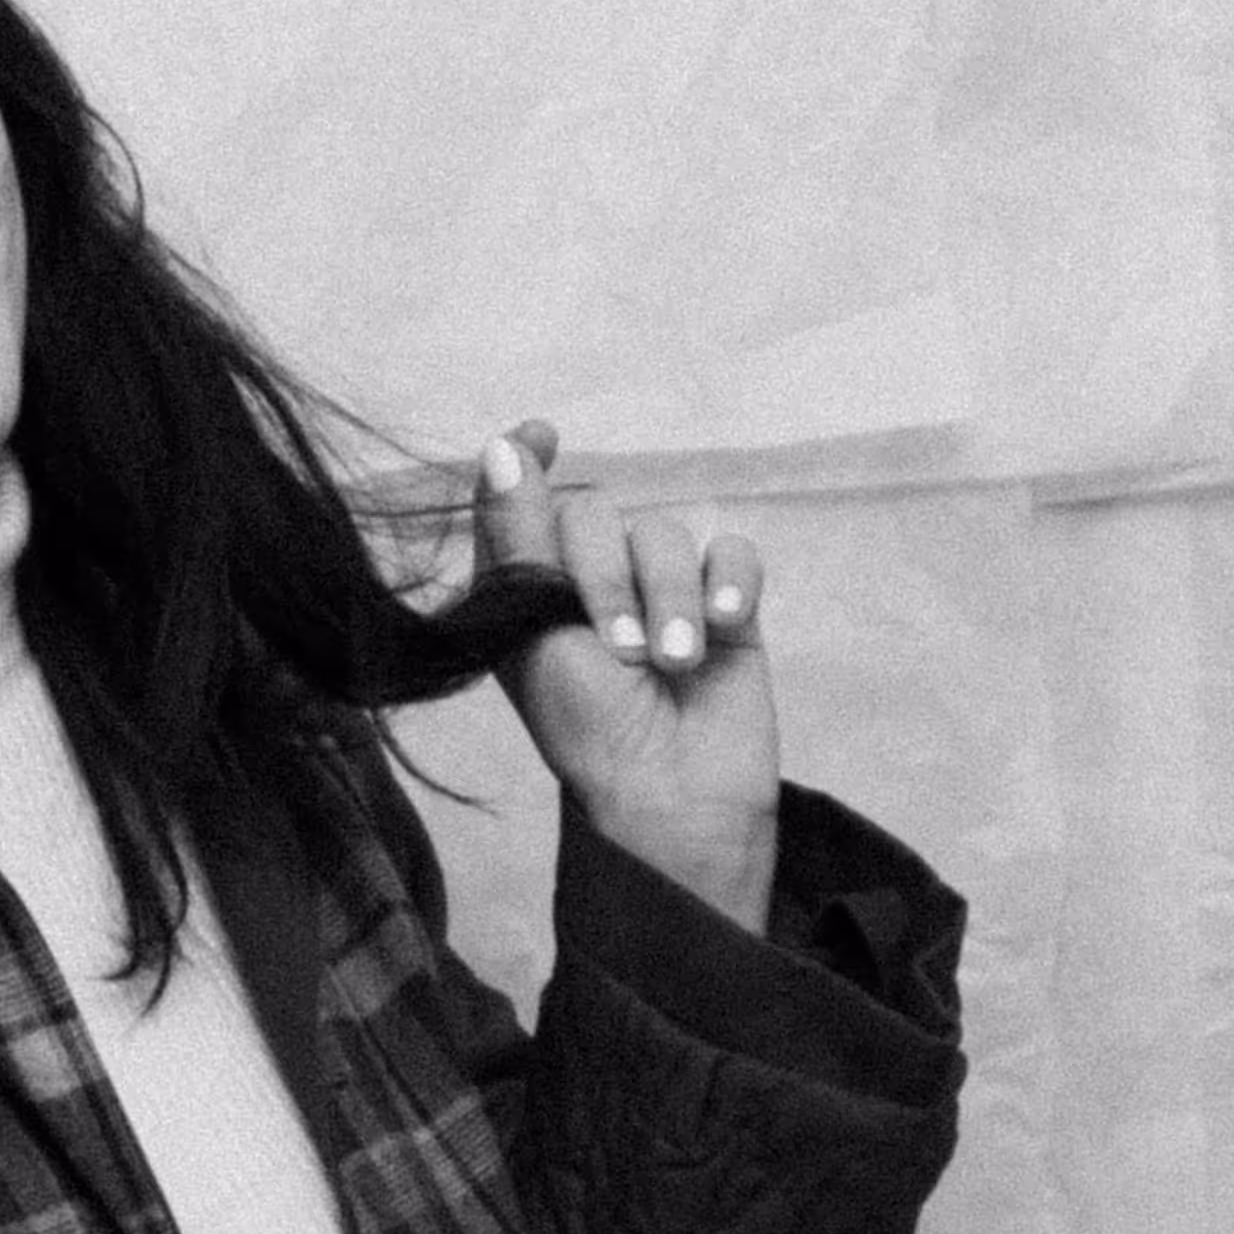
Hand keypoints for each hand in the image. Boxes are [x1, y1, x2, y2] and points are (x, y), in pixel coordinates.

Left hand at [471, 419, 778, 933]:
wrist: (670, 795)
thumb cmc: (586, 728)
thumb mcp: (536, 631)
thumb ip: (519, 539)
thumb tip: (501, 449)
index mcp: (528, 589)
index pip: (521, 500)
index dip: (525, 462)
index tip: (541, 437)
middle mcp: (590, 581)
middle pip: (597, 511)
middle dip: (607, 575)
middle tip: (619, 648)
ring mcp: (660, 591)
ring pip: (666, 532)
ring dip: (668, 596)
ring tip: (672, 663)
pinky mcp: (724, 607)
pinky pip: (732, 552)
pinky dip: (728, 585)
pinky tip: (723, 627)